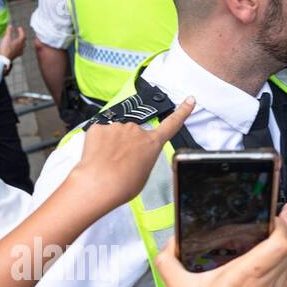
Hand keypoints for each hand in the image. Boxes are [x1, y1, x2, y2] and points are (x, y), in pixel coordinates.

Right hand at [0, 24, 26, 63]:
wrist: (3, 58)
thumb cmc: (6, 48)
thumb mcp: (7, 38)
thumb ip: (9, 31)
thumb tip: (10, 26)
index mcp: (20, 42)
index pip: (23, 35)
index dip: (21, 31)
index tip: (19, 28)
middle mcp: (21, 47)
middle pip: (24, 41)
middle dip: (22, 36)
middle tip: (20, 33)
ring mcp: (19, 52)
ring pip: (23, 46)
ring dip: (21, 42)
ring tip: (19, 40)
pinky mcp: (17, 55)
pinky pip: (20, 51)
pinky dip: (20, 47)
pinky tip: (18, 48)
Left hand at [69, 97, 195, 212]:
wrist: (98, 185)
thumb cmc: (121, 185)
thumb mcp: (143, 175)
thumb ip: (143, 158)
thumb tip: (135, 156)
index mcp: (152, 143)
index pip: (171, 124)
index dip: (182, 111)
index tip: (189, 100)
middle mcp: (136, 131)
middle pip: (134, 135)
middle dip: (127, 146)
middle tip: (120, 164)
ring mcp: (117, 127)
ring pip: (115, 135)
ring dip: (111, 146)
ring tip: (108, 164)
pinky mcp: (99, 127)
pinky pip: (99, 134)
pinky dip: (97, 144)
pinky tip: (97, 157)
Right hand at [155, 221, 286, 286]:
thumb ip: (170, 261)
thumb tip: (170, 244)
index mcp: (247, 274)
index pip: (281, 241)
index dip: (278, 225)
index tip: (265, 219)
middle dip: (278, 236)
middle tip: (260, 230)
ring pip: (286, 269)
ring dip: (277, 257)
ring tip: (256, 250)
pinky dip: (272, 276)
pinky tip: (252, 279)